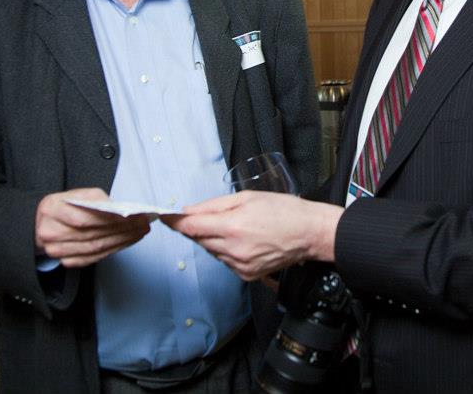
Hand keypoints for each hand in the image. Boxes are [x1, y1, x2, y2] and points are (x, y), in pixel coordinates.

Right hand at [35, 188, 150, 267]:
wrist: (44, 222)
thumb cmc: (65, 205)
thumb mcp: (78, 194)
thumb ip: (97, 199)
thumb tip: (119, 210)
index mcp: (51, 209)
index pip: (84, 218)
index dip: (110, 219)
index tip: (132, 216)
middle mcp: (50, 232)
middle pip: (92, 234)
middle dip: (122, 230)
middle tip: (142, 224)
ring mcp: (56, 250)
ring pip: (95, 248)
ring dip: (121, 241)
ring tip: (139, 232)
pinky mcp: (66, 261)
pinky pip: (93, 258)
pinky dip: (113, 250)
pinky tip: (126, 242)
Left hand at [163, 191, 342, 280]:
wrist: (309, 233)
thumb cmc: (283, 210)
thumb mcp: (247, 197)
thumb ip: (214, 205)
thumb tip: (187, 211)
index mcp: (232, 227)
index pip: (191, 227)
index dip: (174, 222)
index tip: (163, 217)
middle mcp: (233, 250)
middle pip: (199, 240)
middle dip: (200, 227)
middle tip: (213, 216)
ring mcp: (239, 265)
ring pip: (212, 251)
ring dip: (214, 239)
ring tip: (238, 227)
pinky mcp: (246, 276)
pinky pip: (225, 261)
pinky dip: (227, 250)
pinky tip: (244, 240)